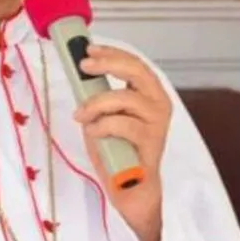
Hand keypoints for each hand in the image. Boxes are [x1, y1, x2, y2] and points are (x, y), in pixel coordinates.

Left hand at [74, 44, 171, 240]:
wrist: (133, 191)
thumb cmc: (118, 151)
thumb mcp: (105, 117)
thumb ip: (100, 98)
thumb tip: (80, 74)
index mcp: (150, 95)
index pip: (135, 64)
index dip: (112, 53)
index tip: (89, 49)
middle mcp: (159, 104)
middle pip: (137, 71)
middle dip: (108, 64)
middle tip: (84, 67)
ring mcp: (157, 123)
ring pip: (125, 98)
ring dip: (97, 103)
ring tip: (81, 115)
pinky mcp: (151, 142)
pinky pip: (123, 124)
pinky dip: (102, 125)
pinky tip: (93, 132)